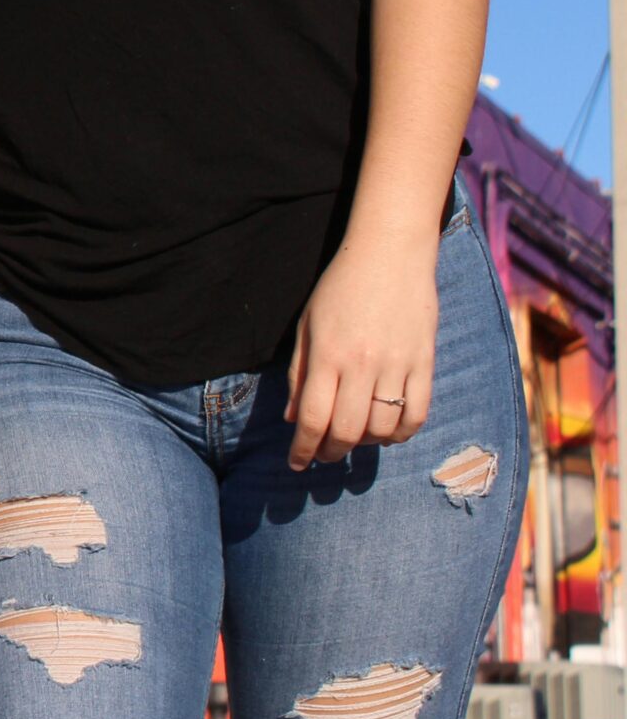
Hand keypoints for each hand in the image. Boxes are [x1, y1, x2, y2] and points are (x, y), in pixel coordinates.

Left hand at [285, 234, 435, 468]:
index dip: (304, 448)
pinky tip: (388, 432)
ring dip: (366, 443)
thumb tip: (293, 419)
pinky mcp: (425, 362)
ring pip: (383, 428)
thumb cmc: (340, 287)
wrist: (390, 254)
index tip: (298, 464)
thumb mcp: (308, 325)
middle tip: (325, 455)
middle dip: (332, 452)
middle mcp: (362, 364)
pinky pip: (418, 413)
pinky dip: (402, 433)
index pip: (313, 418)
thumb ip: (300, 374)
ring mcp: (397, 364)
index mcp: (327, 355)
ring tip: (354, 439)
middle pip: (347, 431)